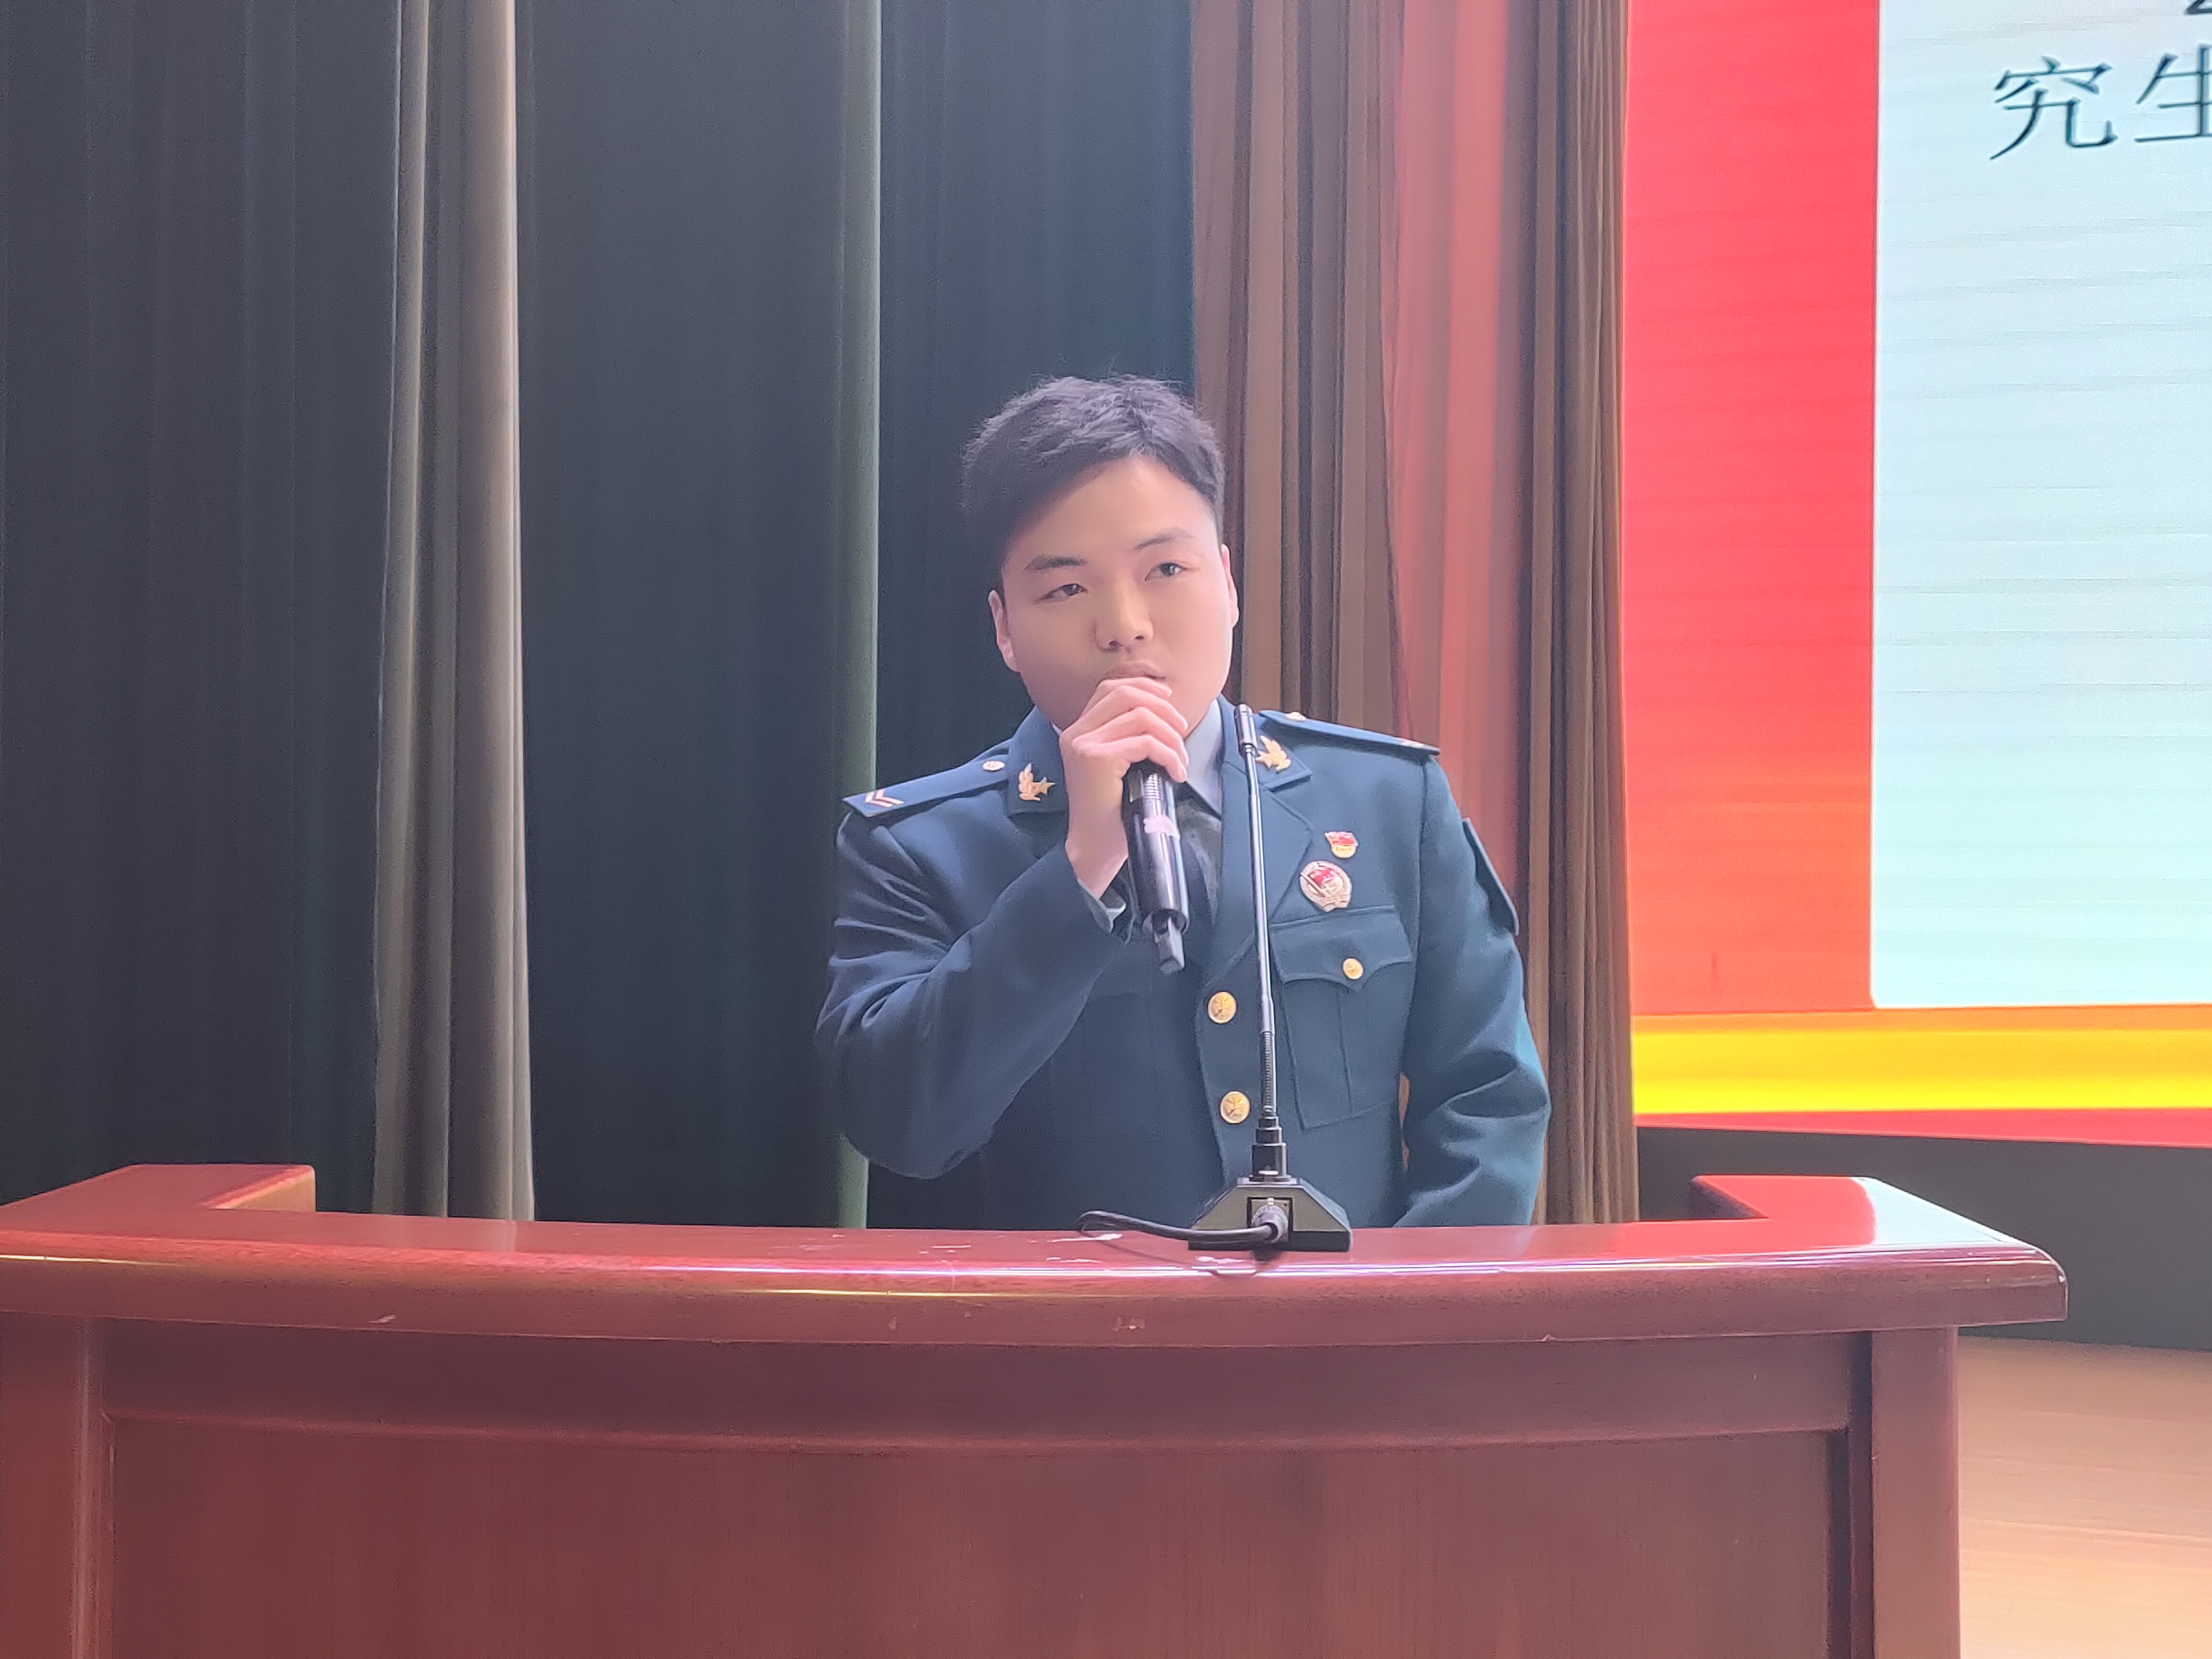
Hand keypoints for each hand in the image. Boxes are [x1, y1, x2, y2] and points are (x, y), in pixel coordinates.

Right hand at [1059, 677, 1189, 897]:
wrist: (1094, 847)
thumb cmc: (1112, 812)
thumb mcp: (1120, 766)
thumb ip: (1129, 738)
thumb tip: (1167, 715)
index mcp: (1079, 731)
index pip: (1111, 688)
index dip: (1144, 686)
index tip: (1169, 700)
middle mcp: (1076, 733)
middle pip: (1125, 693)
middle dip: (1162, 707)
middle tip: (1182, 730)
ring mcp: (1084, 745)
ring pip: (1141, 716)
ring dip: (1171, 736)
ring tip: (1180, 760)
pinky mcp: (1097, 760)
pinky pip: (1146, 743)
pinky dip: (1169, 754)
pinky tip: (1176, 772)